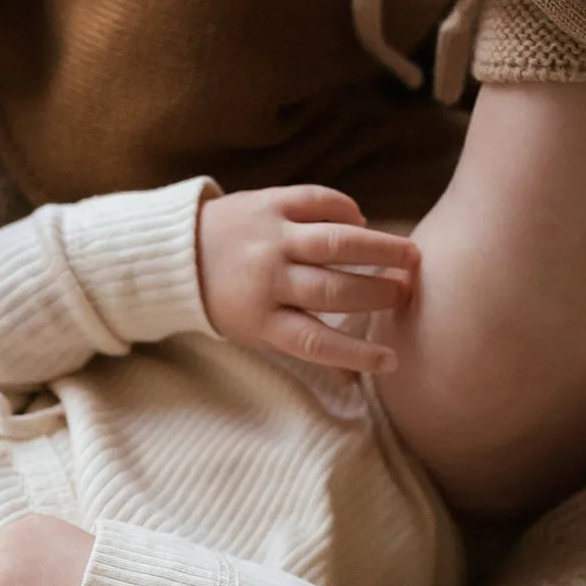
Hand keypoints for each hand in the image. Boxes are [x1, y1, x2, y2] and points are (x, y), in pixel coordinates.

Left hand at [197, 185, 417, 372]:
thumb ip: (304, 349)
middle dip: (377, 293)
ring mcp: (269, 237)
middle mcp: (266, 278)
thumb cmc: (226, 300)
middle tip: (407, 292)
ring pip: (334, 242)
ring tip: (410, 255)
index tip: (391, 360)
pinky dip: (346, 209)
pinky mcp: (269, 202)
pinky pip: (317, 202)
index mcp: (260, 319)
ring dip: (378, 248)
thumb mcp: (254, 333)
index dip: (355, 354)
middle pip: (332, 290)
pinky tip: (362, 220)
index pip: (315, 342)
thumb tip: (357, 383)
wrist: (175, 253)